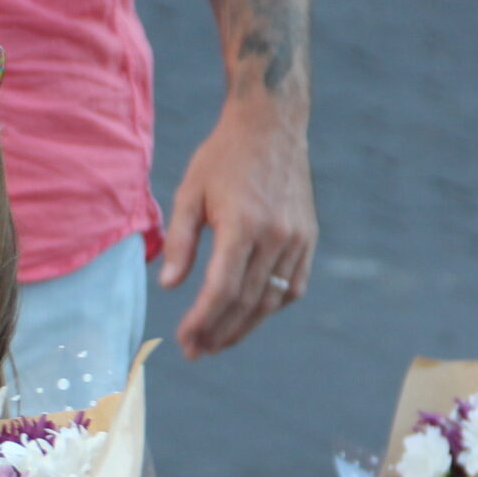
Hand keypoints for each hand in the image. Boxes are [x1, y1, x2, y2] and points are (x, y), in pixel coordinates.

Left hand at [158, 102, 315, 360]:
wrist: (272, 125)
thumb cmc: (222, 157)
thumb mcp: (189, 193)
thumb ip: (181, 242)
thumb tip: (169, 287)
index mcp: (242, 225)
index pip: (222, 290)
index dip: (202, 320)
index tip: (184, 340)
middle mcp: (275, 235)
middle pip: (247, 301)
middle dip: (219, 332)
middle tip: (195, 351)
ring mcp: (297, 237)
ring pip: (273, 299)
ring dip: (244, 327)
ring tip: (217, 344)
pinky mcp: (308, 236)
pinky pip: (294, 285)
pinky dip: (272, 306)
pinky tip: (249, 317)